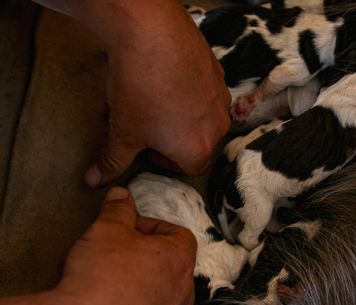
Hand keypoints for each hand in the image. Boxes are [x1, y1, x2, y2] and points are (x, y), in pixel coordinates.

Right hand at [0, 187, 196, 304]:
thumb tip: (121, 195)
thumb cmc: (103, 277)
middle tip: (114, 251)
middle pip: (169, 263)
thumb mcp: (107, 229)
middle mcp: (183, 292)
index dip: (154, 226)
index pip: (179, 235)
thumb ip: (117, 209)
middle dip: (142, 254)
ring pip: (157, 292)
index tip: (130, 228)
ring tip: (102, 278)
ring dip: (135, 281)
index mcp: (180, 260)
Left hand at [82, 0, 230, 185]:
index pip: (189, 170)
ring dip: (183, 118)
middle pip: (198, 145)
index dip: (166, 162)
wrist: (151, 33)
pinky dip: (190, 95)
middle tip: (149, 126)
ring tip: (156, 101)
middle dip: (175, 141)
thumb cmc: (140, 90)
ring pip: (203, 120)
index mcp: (198, 150)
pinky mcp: (218, 74)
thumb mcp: (122, 132)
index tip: (148, 148)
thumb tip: (94, 181)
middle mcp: (217, 128)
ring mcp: (221, 99)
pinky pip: (206, 95)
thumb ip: (112, 162)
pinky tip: (167, 81)